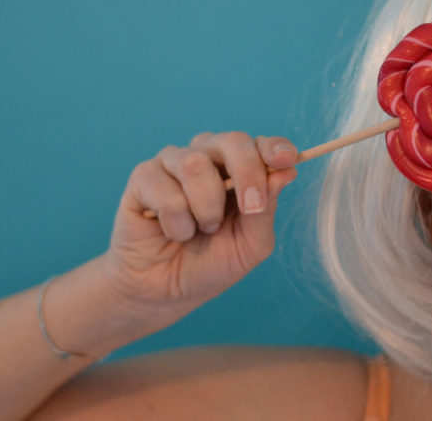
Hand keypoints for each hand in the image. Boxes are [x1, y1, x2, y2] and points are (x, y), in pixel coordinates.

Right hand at [101, 132, 297, 315]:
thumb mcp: (251, 244)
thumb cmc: (210, 263)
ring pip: (195, 164)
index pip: (260, 145)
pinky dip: (177, 221)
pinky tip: (173, 232)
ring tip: (202, 230)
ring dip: (206, 208)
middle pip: (232, 141)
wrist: (166, 290)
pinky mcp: (143, 176)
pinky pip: (166, 190)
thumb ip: (266, 209)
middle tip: (250, 208)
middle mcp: (208, 157)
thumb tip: (286, 173)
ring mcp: (174, 163)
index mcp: (238, 169)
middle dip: (247, 173)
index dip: (275, 148)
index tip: (287, 160)